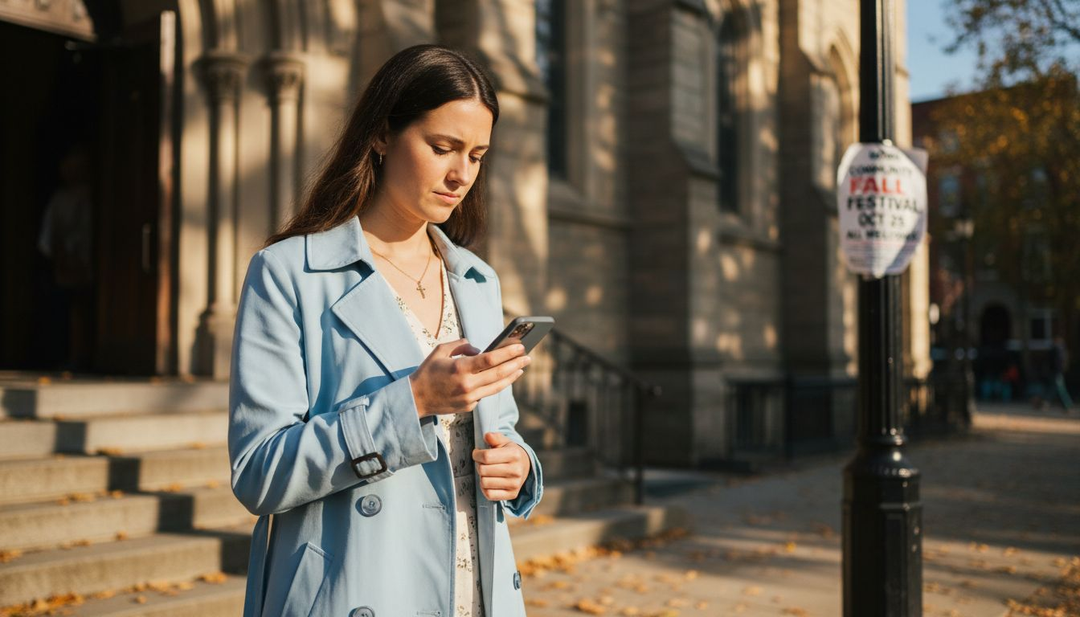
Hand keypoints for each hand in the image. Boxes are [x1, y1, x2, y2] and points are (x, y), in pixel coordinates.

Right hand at [409, 338, 529, 417]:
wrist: (415, 399)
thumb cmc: (427, 372)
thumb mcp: (440, 351)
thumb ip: (460, 346)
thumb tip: (478, 350)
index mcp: (460, 368)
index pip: (490, 360)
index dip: (508, 353)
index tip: (520, 346)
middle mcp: (467, 385)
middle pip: (499, 374)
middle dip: (516, 364)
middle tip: (528, 357)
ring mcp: (469, 398)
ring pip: (497, 387)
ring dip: (511, 376)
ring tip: (521, 368)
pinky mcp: (469, 407)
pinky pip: (486, 394)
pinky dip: (496, 385)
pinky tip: (504, 378)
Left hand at [473, 432, 530, 500]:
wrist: (524, 466)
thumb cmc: (509, 453)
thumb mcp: (504, 442)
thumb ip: (495, 437)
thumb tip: (487, 436)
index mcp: (514, 454)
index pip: (486, 456)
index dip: (477, 454)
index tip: (477, 453)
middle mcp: (516, 470)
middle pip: (483, 470)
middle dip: (479, 465)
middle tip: (483, 463)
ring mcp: (515, 484)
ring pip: (484, 482)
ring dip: (482, 477)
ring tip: (487, 472)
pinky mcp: (512, 494)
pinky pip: (489, 494)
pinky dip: (485, 488)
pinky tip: (489, 481)